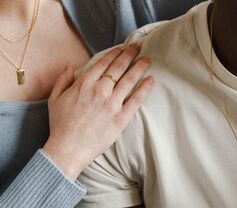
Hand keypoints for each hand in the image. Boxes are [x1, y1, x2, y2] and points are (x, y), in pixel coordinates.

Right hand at [43, 43, 153, 180]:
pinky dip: (145, 89)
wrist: (68, 149)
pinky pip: (136, 100)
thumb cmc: (60, 125)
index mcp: (85, 84)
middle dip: (130, 54)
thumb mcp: (54, 99)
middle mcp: (100, 90)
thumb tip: (70, 66)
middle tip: (138, 46)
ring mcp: (112, 104)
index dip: (115, 53)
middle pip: (119, 67)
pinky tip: (151, 80)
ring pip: (129, 80)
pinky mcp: (121, 118)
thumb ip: (62, 80)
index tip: (123, 47)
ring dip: (139, 67)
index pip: (103, 63)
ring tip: (147, 59)